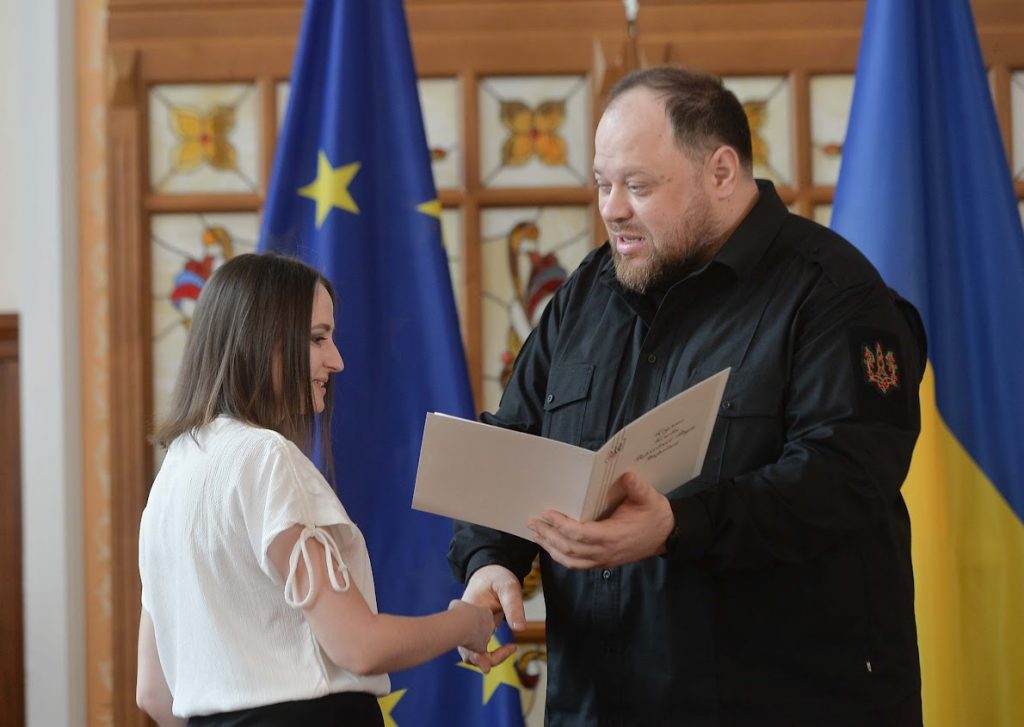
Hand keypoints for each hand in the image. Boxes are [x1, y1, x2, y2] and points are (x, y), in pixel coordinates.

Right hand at [457, 565, 523, 671]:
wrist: (489, 573)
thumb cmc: (497, 577)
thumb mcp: (508, 587)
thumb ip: (513, 606)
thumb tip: (520, 630)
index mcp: (468, 609)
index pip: (465, 636)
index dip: (472, 654)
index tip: (486, 664)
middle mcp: (464, 621)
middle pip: (465, 649)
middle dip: (480, 660)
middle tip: (501, 658)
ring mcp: (467, 627)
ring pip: (471, 652)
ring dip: (487, 658)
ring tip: (511, 648)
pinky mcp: (474, 631)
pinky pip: (478, 649)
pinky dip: (490, 654)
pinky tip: (510, 647)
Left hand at [528, 471, 674, 568]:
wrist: (667, 535)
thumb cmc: (655, 515)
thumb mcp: (650, 497)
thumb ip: (637, 487)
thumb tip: (626, 473)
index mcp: (614, 536)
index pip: (580, 534)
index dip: (561, 525)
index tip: (547, 513)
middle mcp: (606, 552)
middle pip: (570, 549)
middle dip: (549, 535)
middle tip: (532, 521)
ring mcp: (604, 560)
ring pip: (570, 560)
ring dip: (550, 547)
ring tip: (536, 533)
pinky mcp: (603, 562)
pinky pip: (577, 564)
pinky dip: (561, 556)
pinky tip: (551, 545)